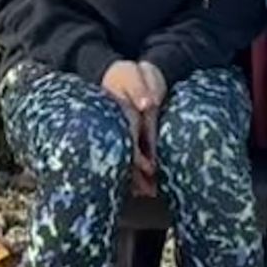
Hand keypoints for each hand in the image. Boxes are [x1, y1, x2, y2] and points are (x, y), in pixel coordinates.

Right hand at [102, 59, 165, 189]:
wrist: (115, 73)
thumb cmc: (128, 75)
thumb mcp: (134, 75)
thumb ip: (140, 89)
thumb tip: (147, 104)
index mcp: (121, 112)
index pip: (131, 136)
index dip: (139, 154)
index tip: (151, 168)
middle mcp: (116, 127)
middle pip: (126, 154)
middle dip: (137, 174)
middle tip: (150, 192)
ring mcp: (116, 134)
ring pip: (124, 158)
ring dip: (135, 177)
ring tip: (147, 194)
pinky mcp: (119, 137)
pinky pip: (125, 156)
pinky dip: (132, 171)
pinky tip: (138, 186)